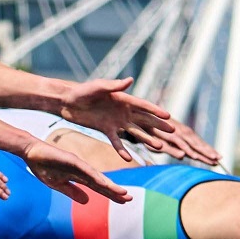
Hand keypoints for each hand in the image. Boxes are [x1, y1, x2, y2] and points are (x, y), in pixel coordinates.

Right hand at [24, 139, 131, 205]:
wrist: (31, 152)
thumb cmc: (43, 166)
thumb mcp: (58, 184)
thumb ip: (72, 191)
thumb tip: (87, 202)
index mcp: (79, 177)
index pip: (98, 187)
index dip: (110, 194)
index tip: (124, 201)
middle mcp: (82, 170)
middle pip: (101, 182)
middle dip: (115, 191)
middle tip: (130, 198)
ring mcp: (78, 164)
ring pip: (97, 177)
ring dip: (109, 185)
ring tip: (122, 193)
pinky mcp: (71, 159)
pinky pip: (86, 170)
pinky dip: (96, 177)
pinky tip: (104, 183)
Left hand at [60, 77, 218, 165]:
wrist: (67, 102)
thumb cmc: (82, 91)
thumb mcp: (98, 87)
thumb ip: (114, 85)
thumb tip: (130, 80)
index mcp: (123, 99)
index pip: (143, 105)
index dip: (155, 111)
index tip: (169, 116)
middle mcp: (122, 111)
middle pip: (144, 120)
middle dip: (158, 126)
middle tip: (173, 132)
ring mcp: (115, 121)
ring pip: (134, 132)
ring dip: (146, 139)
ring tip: (159, 146)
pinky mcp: (105, 130)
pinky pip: (116, 142)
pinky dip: (122, 150)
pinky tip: (129, 158)